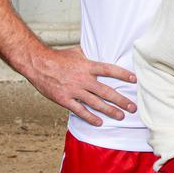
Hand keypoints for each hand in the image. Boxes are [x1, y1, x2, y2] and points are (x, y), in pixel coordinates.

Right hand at [22, 45, 136, 126]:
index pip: (109, 70)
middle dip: (121, 100)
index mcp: (87, 66)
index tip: (134, 79)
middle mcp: (83, 79)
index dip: (123, 74)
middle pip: (106, 91)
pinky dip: (90, 117)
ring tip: (120, 116)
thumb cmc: (58, 57)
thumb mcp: (77, 52)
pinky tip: (99, 122)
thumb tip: (101, 50)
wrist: (39, 64)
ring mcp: (74, 90)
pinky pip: (80, 110)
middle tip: (132, 107)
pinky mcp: (65, 99)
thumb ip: (90, 55)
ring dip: (110, 110)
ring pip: (96, 103)